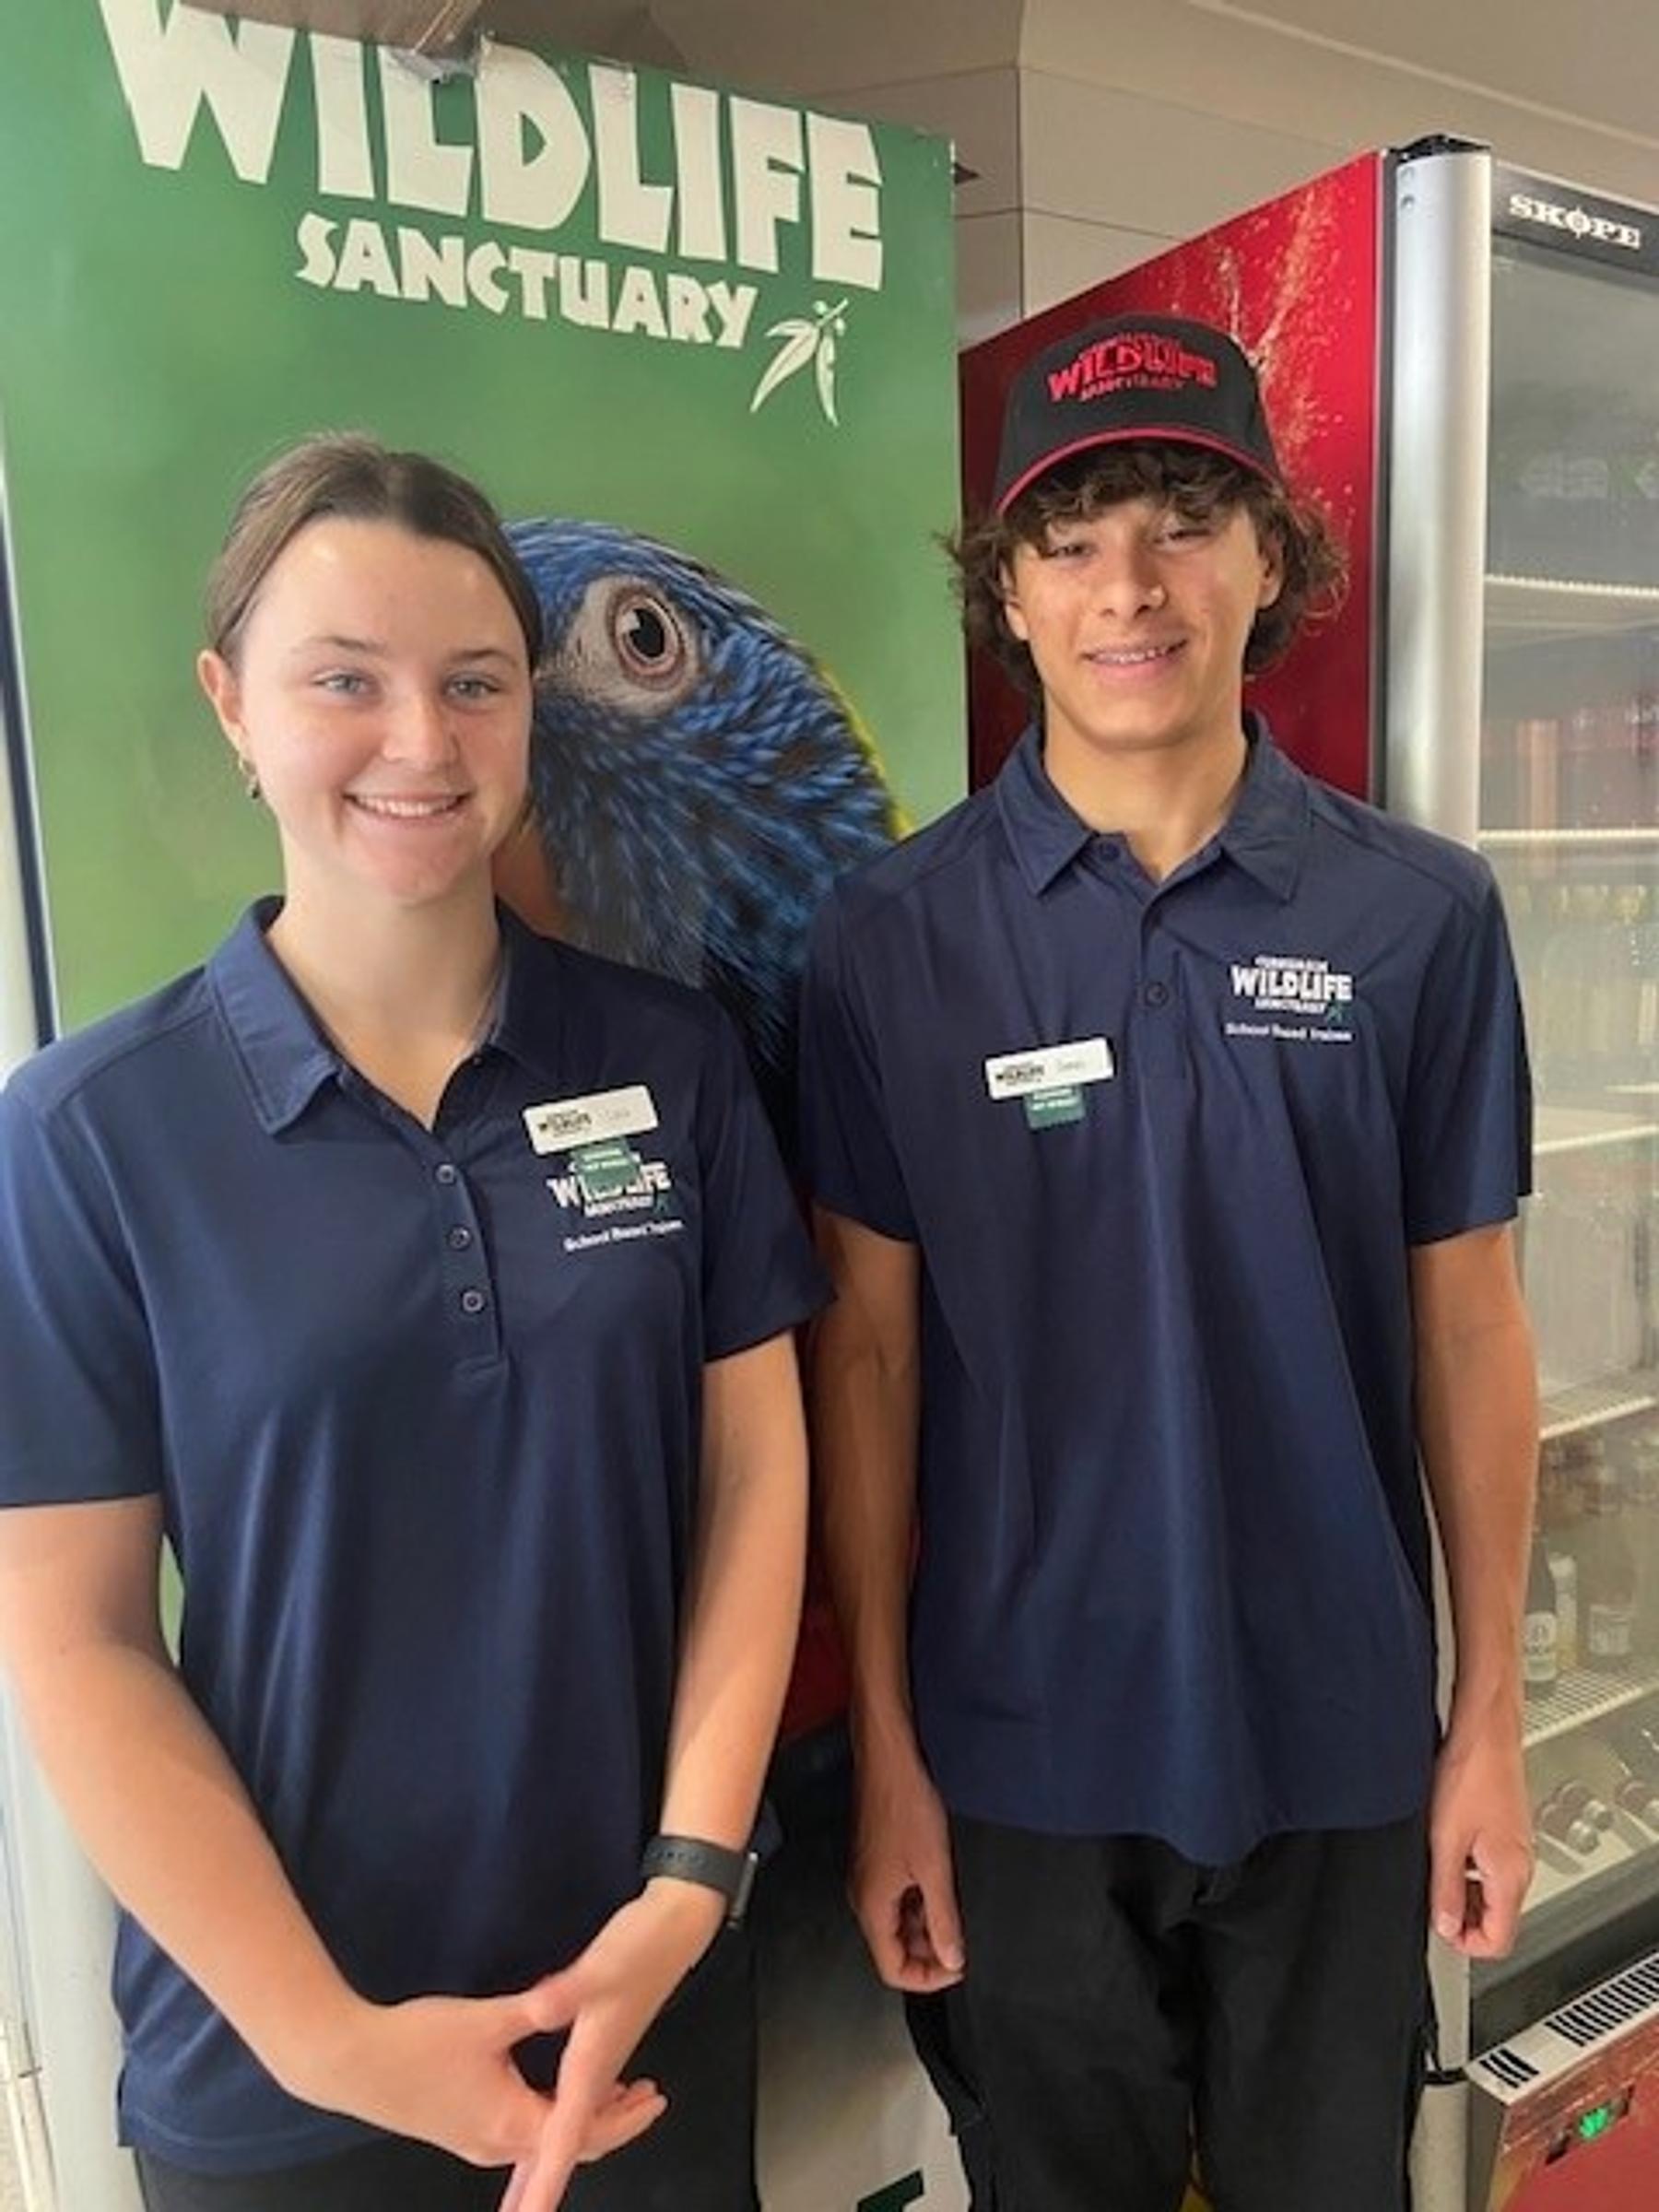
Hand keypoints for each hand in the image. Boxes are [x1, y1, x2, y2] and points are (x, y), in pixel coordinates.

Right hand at [284, 1987, 661, 2172]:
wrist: (349, 2062)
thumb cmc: (418, 2042)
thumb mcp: (487, 2020)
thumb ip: (538, 2008)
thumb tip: (575, 1995)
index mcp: (513, 2122)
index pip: (586, 2131)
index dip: (625, 2114)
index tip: (655, 2094)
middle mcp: (497, 2144)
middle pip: (568, 2141)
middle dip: (609, 2119)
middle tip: (643, 2090)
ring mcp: (473, 2141)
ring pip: (541, 2138)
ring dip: (577, 2116)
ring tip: (610, 2087)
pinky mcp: (457, 2129)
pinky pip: (518, 2133)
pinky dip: (548, 2116)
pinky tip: (551, 2088)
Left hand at [498, 1882, 724, 2211]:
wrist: (676, 1929)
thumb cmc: (642, 1947)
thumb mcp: (600, 1967)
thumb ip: (567, 1991)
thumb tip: (537, 2009)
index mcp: (591, 2065)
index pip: (566, 2140)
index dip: (544, 2184)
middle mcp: (597, 2073)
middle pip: (568, 2148)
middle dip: (542, 2187)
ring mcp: (602, 2061)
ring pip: (574, 2128)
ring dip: (553, 2162)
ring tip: (528, 2193)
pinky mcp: (603, 2045)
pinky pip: (580, 2105)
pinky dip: (567, 2127)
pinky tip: (558, 2124)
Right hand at [850, 1736, 964, 1991]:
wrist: (890, 1761)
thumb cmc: (905, 1804)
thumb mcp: (936, 1868)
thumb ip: (944, 1918)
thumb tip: (953, 1957)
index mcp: (871, 1906)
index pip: (892, 1969)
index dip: (927, 1978)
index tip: (957, 1967)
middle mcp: (863, 1897)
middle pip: (893, 1948)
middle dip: (929, 1951)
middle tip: (961, 1940)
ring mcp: (867, 1879)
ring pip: (896, 1923)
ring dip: (926, 1925)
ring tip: (954, 1908)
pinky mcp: (875, 1862)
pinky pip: (895, 1899)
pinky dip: (918, 1902)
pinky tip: (940, 1885)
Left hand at [1428, 1721, 1533, 1958]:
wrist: (1485, 1732)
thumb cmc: (1471, 1773)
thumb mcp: (1445, 1838)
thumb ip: (1444, 1887)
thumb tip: (1443, 1924)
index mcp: (1510, 1875)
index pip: (1499, 1941)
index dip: (1465, 1943)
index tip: (1439, 1928)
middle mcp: (1521, 1866)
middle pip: (1497, 1920)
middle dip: (1463, 1918)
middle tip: (1431, 1898)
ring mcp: (1516, 1849)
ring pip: (1493, 1894)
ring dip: (1464, 1892)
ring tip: (1436, 1868)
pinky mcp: (1508, 1833)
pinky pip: (1491, 1869)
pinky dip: (1469, 1869)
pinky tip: (1448, 1846)